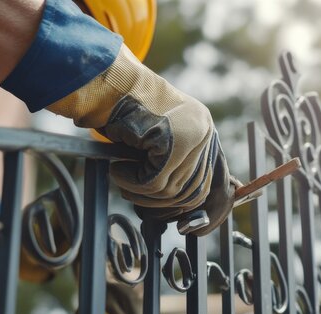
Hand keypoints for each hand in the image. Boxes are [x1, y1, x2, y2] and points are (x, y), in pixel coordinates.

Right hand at [48, 44, 237, 231]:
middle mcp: (204, 133)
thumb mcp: (158, 141)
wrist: (108, 84)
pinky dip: (130, 183)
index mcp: (204, 131)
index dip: (196, 206)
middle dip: (161, 204)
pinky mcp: (174, 143)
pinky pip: (153, 184)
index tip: (182, 223)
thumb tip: (180, 209)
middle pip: (192, 193)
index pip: (212, 182)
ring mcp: (192, 137)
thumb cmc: (124, 114)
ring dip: (140, 192)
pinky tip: (117, 169)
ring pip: (170, 191)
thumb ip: (175, 166)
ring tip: (121, 175)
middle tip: (135, 196)